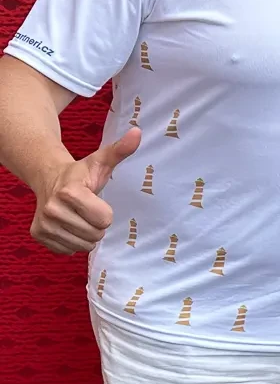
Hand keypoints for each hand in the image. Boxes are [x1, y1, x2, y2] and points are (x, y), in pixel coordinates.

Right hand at [31, 127, 140, 254]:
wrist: (48, 179)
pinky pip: (69, 250)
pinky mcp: (38, 235)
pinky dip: (73, 241)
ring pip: (84, 245)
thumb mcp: (101, 161)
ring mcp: (43, 224)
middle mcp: (51, 209)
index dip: (105, 212)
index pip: (104, 220)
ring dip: (86, 234)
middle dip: (97, 225)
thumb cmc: (81, 173)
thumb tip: (138, 132)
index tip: (96, 200)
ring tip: (78, 217)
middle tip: (87, 210)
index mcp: (69, 192)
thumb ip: (120, 150)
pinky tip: (68, 224)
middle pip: (95, 234)